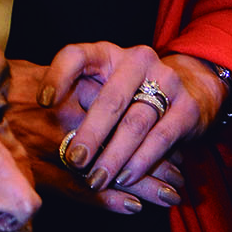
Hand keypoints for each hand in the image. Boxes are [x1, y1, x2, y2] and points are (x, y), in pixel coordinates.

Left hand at [6, 51, 188, 215]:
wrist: (193, 89)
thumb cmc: (130, 94)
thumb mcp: (101, 87)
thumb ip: (75, 99)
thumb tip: (39, 123)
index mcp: (107, 53)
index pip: (77, 55)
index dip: (58, 76)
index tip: (43, 102)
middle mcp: (138, 60)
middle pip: (110, 98)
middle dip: (90, 134)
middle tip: (74, 161)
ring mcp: (167, 81)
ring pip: (136, 122)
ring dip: (114, 156)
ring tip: (97, 178)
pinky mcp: (187, 107)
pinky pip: (161, 137)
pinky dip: (142, 161)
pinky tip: (126, 178)